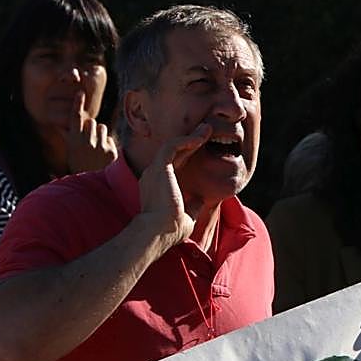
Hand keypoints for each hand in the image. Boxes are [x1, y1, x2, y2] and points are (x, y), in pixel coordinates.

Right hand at [63, 90, 118, 172]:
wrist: (90, 181)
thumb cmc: (78, 164)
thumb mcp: (70, 150)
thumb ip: (68, 136)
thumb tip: (60, 124)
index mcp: (74, 140)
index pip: (76, 117)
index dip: (77, 103)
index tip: (80, 92)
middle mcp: (86, 141)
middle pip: (91, 121)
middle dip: (90, 128)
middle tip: (88, 141)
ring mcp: (99, 146)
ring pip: (102, 127)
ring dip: (99, 134)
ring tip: (95, 147)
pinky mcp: (111, 151)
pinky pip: (109, 138)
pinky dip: (106, 144)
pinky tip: (102, 154)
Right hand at [136, 123, 211, 250]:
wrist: (158, 232)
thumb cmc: (170, 229)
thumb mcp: (186, 216)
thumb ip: (192, 206)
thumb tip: (201, 200)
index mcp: (159, 185)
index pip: (176, 163)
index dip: (189, 153)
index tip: (204, 146)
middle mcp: (154, 175)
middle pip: (174, 151)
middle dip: (191, 139)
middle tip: (206, 129)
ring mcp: (155, 170)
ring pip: (173, 145)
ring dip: (190, 136)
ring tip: (206, 129)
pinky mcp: (159, 168)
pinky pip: (171, 146)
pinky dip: (185, 140)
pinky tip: (199, 138)